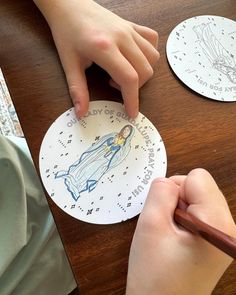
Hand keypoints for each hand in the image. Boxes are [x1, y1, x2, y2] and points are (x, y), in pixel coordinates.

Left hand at [33, 0, 159, 117]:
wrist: (68, 5)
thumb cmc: (67, 33)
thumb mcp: (69, 63)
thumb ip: (77, 90)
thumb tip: (81, 113)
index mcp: (105, 48)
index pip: (129, 78)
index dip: (132, 100)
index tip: (131, 113)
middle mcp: (122, 38)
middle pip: (145, 70)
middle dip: (135, 87)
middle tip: (114, 85)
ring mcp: (129, 30)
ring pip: (152, 57)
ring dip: (142, 72)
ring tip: (122, 71)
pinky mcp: (132, 25)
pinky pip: (152, 40)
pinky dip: (148, 53)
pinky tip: (133, 57)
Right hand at [126, 168, 235, 294]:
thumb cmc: (155, 276)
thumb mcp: (151, 225)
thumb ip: (160, 192)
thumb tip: (168, 180)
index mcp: (218, 223)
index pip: (197, 177)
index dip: (174, 191)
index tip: (166, 215)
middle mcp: (229, 227)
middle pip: (200, 186)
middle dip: (177, 200)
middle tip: (167, 227)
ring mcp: (224, 233)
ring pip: (198, 198)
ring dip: (179, 210)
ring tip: (171, 235)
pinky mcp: (216, 237)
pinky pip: (198, 211)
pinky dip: (184, 218)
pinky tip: (177, 238)